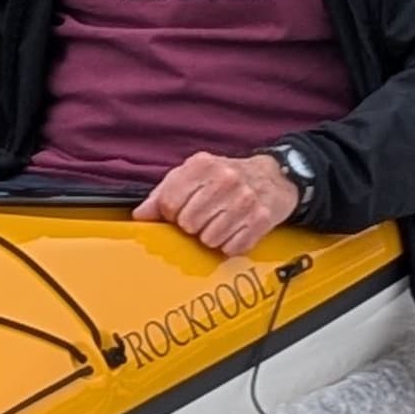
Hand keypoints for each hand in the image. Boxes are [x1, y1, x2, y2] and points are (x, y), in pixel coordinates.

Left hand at [138, 150, 300, 258]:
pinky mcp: (261, 220)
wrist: (274, 176)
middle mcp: (226, 180)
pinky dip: (229, 245)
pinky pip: (231, 248)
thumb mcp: (191, 175)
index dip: (169, 214)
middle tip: (202, 217)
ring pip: (208, 239)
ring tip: (219, 222)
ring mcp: (245, 200)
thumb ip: (162, 193)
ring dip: (210, 237)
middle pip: (188, 223)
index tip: (178, 212)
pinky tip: (234, 230)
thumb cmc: (225, 177)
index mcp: (202, 165)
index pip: (169, 203)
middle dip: (191, 225)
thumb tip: (140, 215)